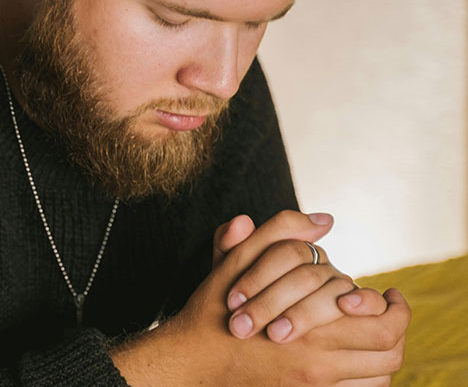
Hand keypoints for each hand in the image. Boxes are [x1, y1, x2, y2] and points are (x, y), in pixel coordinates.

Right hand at [170, 210, 407, 384]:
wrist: (192, 360)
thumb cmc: (213, 308)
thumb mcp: (237, 261)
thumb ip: (278, 233)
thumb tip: (324, 219)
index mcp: (308, 325)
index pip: (377, 317)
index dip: (392, 305)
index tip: (390, 293)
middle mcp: (319, 361)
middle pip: (388, 348)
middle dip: (398, 326)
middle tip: (392, 309)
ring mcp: (314, 384)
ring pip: (378, 374)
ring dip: (387, 352)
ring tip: (379, 333)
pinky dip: (369, 377)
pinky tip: (358, 358)